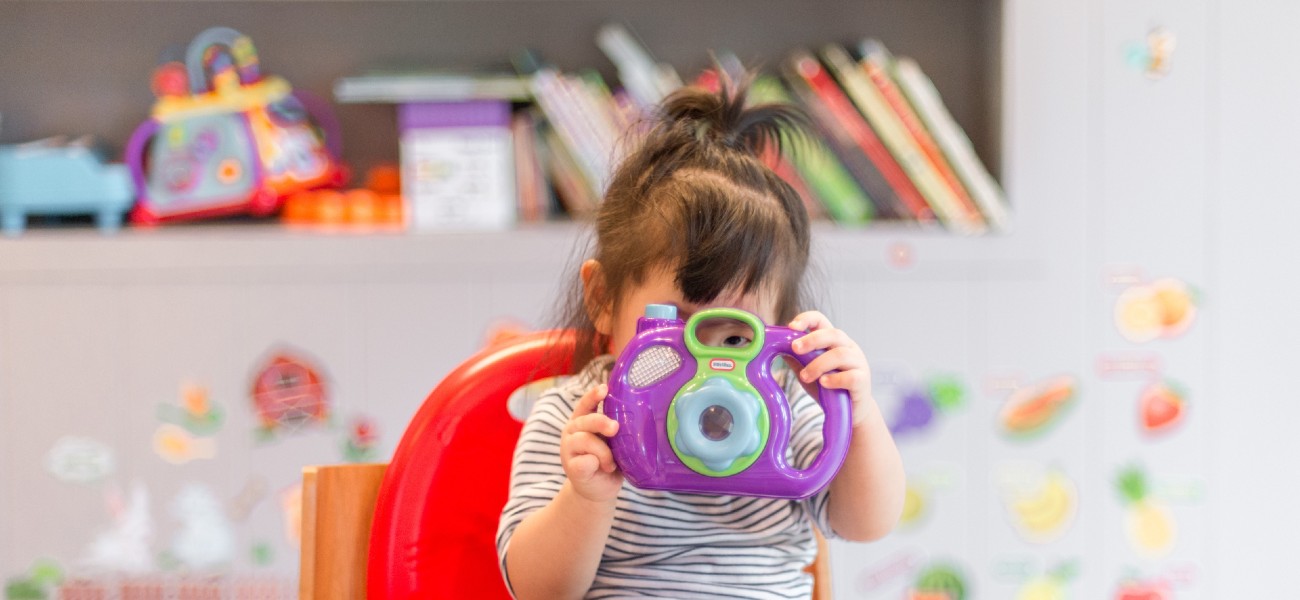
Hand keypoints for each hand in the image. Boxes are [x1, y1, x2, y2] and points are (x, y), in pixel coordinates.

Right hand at [561, 383, 623, 502]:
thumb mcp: (614, 443)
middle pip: (586, 420)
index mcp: (583, 421)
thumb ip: (616, 431)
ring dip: (604, 452)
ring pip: (586, 440)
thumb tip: (637, 421)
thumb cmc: (608, 461)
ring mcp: (568, 449)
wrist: (598, 490)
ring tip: (611, 464)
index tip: (605, 388)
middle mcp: (573, 431)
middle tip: (615, 428)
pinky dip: (596, 463)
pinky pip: (584, 461)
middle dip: (602, 422)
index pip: (586, 404)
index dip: (594, 395)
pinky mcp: (571, 467)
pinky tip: (601, 468)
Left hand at [789, 311, 874, 427]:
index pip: (821, 321)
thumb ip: (796, 359)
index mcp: (833, 341)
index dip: (807, 319)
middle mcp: (848, 347)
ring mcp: (858, 363)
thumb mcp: (808, 371)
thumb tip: (775, 347)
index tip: (791, 327)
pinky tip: (823, 383)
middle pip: (833, 334)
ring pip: (840, 355)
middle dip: (812, 339)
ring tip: (804, 376)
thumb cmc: (828, 388)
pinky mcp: (863, 381)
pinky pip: (850, 376)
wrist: (851, 411)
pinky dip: (834, 379)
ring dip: (818, 364)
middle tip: (795, 348)